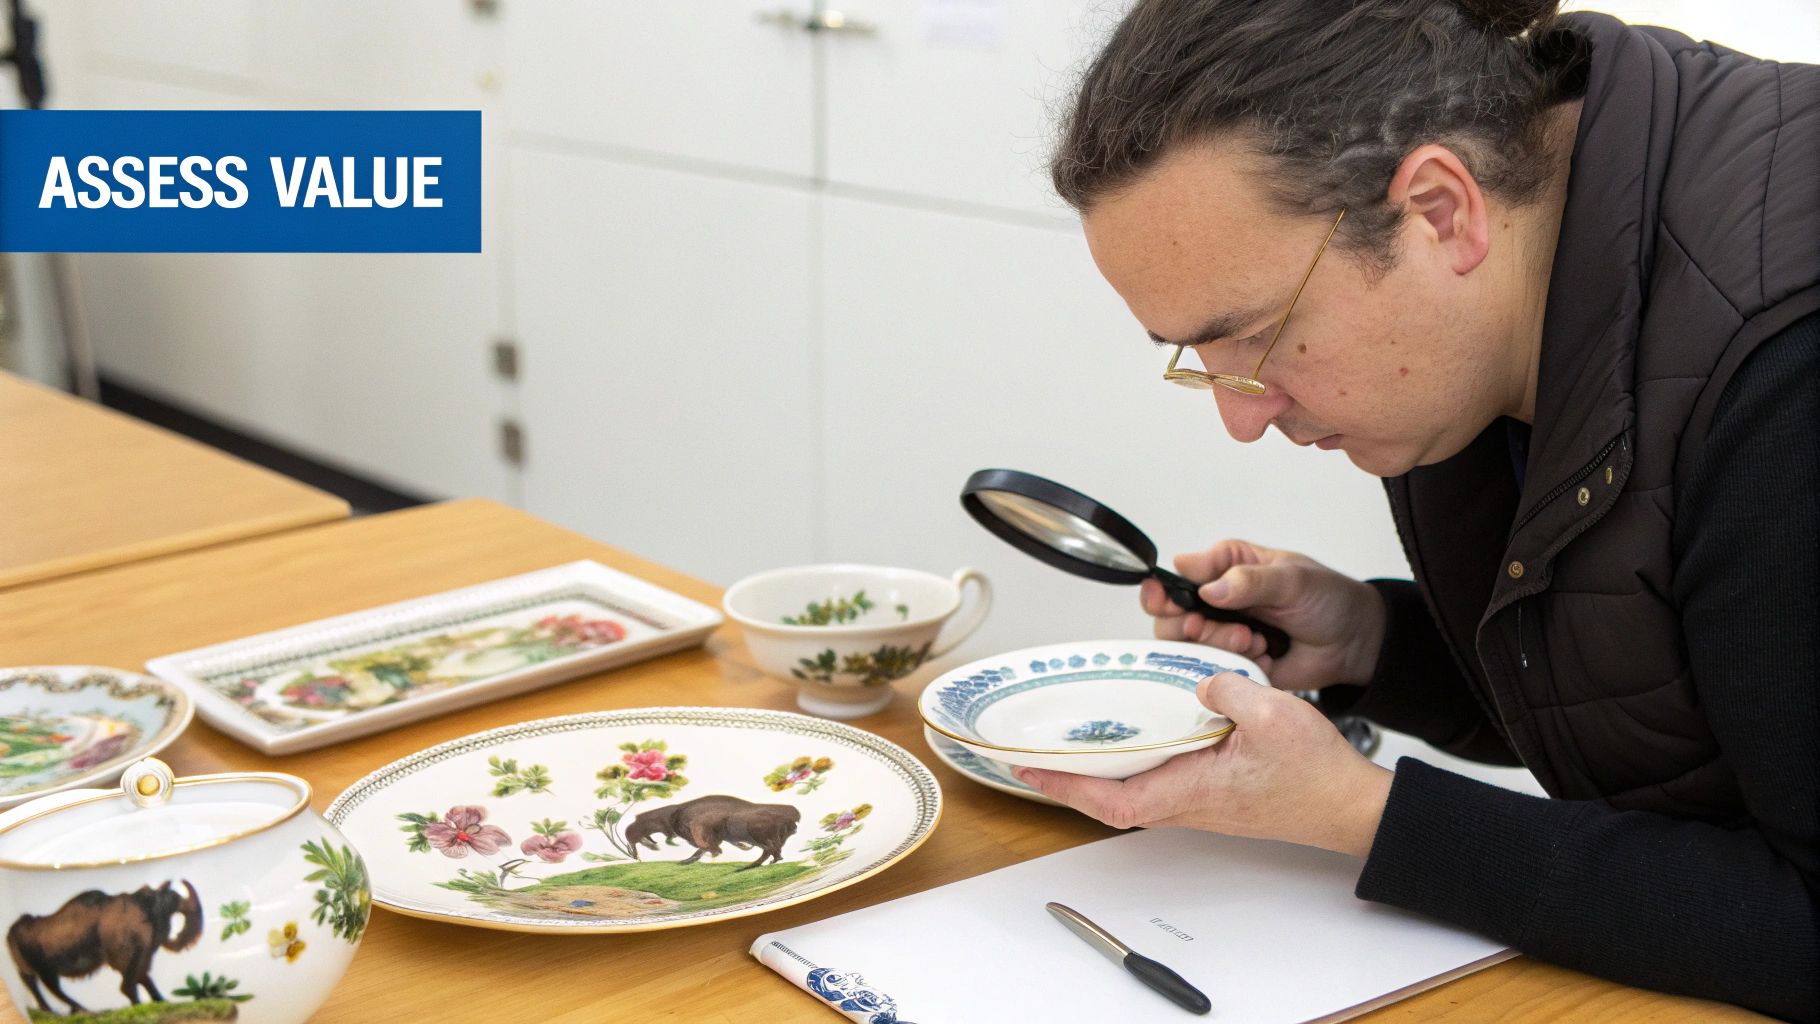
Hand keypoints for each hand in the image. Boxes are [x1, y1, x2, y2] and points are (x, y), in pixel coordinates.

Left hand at [1015, 672, 1392, 856]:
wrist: (1352, 806)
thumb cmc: (1318, 775)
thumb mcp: (1273, 714)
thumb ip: (1226, 688)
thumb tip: (1199, 682)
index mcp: (1193, 789)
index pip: (1112, 799)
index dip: (1064, 787)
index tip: (1028, 771)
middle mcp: (1190, 803)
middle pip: (1112, 800)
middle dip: (1068, 781)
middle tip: (1034, 755)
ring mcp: (1203, 803)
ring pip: (1135, 793)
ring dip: (1099, 774)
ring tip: (1072, 745)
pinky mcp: (1217, 796)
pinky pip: (1162, 783)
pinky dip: (1135, 765)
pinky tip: (1135, 739)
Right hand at [1141, 539, 1385, 692]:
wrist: (1353, 642)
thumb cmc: (1326, 599)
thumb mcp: (1291, 579)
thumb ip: (1250, 581)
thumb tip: (1209, 590)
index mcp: (1223, 570)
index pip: (1175, 578)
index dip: (1162, 591)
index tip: (1165, 600)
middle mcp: (1216, 603)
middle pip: (1170, 619)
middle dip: (1189, 626)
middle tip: (1214, 626)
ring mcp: (1223, 637)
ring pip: (1189, 648)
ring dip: (1216, 644)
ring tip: (1253, 640)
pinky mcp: (1235, 666)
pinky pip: (1215, 673)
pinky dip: (1236, 665)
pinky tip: (1263, 655)